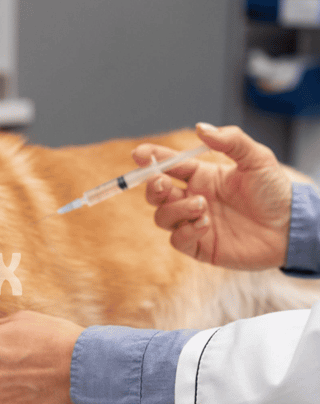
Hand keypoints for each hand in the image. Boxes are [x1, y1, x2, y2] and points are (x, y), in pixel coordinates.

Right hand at [134, 123, 291, 269]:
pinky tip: (205, 224)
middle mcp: (193, 198)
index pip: (168, 165)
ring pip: (162, 216)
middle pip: (156, 193)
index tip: (139, 154)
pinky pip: (177, 239)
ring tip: (202, 206)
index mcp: (201, 176)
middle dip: (153, 186)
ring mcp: (193, 223)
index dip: (152, 158)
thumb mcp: (258, 159)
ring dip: (176, 209)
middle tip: (164, 182)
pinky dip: (186, 230)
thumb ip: (231, 141)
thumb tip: (201, 128)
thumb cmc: (275, 193)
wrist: (292, 228)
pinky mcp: (200, 246)